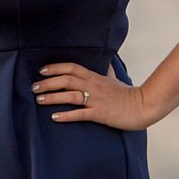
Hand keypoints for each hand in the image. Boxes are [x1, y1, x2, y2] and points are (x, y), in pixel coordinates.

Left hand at [33, 62, 156, 129]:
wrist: (144, 106)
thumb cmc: (127, 94)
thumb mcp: (115, 79)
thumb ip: (107, 71)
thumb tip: (106, 62)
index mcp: (95, 76)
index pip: (71, 68)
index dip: (55, 68)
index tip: (41, 70)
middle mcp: (94, 86)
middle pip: (66, 80)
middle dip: (48, 83)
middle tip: (34, 87)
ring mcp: (97, 100)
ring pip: (70, 95)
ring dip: (53, 97)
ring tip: (39, 100)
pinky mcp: (100, 114)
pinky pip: (80, 114)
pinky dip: (66, 115)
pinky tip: (54, 117)